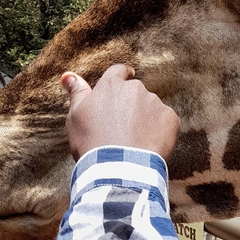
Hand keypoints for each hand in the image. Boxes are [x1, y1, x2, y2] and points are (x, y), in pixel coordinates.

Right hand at [62, 65, 179, 161]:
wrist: (119, 168)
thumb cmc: (92, 143)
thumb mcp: (76, 118)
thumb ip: (77, 93)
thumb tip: (69, 75)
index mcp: (111, 86)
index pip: (119, 71)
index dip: (122, 76)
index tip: (124, 82)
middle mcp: (135, 89)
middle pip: (136, 92)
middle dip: (132, 105)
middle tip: (124, 128)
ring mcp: (154, 103)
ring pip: (151, 108)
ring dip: (146, 119)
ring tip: (135, 141)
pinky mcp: (170, 118)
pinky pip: (166, 122)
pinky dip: (160, 131)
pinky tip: (149, 145)